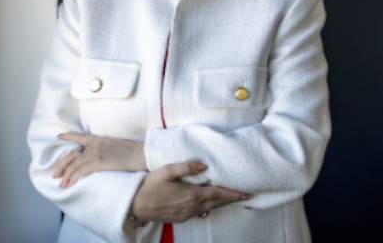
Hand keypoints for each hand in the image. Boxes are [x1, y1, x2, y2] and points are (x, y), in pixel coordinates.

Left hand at [52, 132, 146, 186]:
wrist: (143, 153)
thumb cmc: (136, 153)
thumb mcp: (120, 147)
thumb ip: (110, 150)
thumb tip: (108, 158)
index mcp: (101, 139)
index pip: (80, 137)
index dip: (69, 136)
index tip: (59, 136)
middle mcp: (95, 145)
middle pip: (73, 154)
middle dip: (62, 165)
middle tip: (55, 174)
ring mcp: (96, 152)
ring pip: (74, 164)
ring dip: (66, 175)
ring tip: (60, 184)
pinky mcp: (98, 162)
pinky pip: (80, 171)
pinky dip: (72, 178)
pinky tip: (68, 184)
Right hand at [131, 161, 251, 222]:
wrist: (136, 205)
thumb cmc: (150, 186)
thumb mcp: (167, 171)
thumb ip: (186, 167)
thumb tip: (204, 165)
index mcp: (191, 195)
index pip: (218, 194)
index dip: (233, 194)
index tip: (246, 193)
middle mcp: (192, 207)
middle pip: (217, 203)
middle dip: (232, 199)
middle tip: (245, 195)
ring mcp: (187, 214)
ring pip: (210, 209)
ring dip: (222, 203)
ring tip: (232, 197)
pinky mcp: (182, 218)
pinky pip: (201, 212)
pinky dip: (210, 207)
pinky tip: (212, 202)